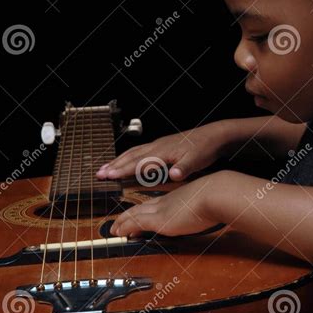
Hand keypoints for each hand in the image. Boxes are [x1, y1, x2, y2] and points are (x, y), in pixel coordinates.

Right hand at [96, 121, 230, 182]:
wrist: (214, 135)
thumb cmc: (205, 148)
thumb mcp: (197, 160)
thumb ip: (184, 168)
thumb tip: (175, 174)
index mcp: (163, 151)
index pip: (139, 162)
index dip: (123, 170)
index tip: (108, 176)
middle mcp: (157, 146)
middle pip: (131, 156)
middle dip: (114, 165)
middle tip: (98, 174)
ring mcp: (158, 145)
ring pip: (133, 153)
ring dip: (118, 161)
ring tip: (105, 168)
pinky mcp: (162, 146)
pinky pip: (139, 151)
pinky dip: (128, 157)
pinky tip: (125, 161)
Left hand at [110, 174, 220, 237]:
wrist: (216, 194)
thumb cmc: (216, 199)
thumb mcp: (205, 204)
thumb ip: (199, 210)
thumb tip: (204, 217)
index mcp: (175, 198)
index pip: (153, 204)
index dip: (142, 211)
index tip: (135, 217)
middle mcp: (165, 202)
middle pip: (140, 208)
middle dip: (127, 216)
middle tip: (118, 223)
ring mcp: (161, 209)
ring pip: (134, 214)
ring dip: (122, 222)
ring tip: (115, 229)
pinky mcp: (160, 219)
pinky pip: (136, 222)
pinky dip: (125, 227)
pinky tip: (119, 232)